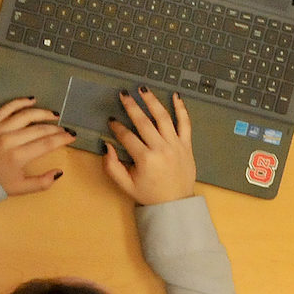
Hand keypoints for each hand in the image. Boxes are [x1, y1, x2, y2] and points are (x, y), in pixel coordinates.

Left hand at [0, 97, 75, 196]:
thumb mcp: (18, 189)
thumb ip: (41, 182)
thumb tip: (59, 172)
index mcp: (18, 157)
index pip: (46, 144)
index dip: (62, 139)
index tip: (72, 136)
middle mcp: (10, 140)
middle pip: (39, 129)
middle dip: (56, 128)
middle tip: (65, 129)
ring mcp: (0, 129)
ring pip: (26, 115)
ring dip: (43, 113)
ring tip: (54, 114)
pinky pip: (8, 108)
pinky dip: (20, 102)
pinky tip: (32, 100)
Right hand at [103, 87, 195, 204]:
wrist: (175, 204)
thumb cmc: (149, 194)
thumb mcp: (125, 185)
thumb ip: (112, 166)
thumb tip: (106, 146)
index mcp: (145, 159)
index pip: (127, 136)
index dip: (117, 127)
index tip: (111, 120)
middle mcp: (161, 148)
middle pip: (143, 122)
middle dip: (131, 106)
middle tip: (123, 94)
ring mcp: (176, 145)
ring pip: (163, 117)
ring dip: (152, 101)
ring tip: (143, 89)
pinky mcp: (187, 145)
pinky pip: (185, 123)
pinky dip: (181, 108)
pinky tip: (175, 95)